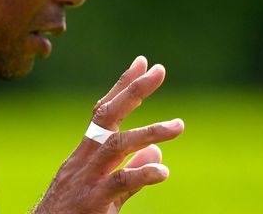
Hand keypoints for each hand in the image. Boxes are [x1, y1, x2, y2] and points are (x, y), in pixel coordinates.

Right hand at [33, 56, 184, 213]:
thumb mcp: (105, 191)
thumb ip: (131, 172)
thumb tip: (157, 153)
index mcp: (86, 152)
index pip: (104, 111)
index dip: (123, 86)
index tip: (143, 62)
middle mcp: (85, 158)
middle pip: (107, 116)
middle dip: (134, 91)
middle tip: (159, 70)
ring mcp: (87, 178)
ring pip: (116, 145)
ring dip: (148, 132)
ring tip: (178, 125)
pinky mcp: (93, 201)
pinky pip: (119, 183)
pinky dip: (142, 174)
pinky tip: (163, 172)